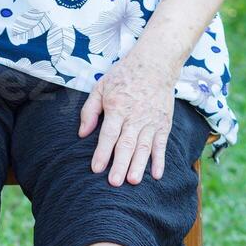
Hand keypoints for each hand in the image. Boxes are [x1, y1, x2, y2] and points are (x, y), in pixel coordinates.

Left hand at [79, 51, 178, 185]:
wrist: (156, 63)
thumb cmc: (124, 76)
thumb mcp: (101, 86)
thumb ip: (90, 110)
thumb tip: (82, 134)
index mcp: (117, 107)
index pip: (109, 134)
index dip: (102, 152)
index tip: (97, 168)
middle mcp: (135, 116)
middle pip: (126, 144)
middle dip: (120, 164)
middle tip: (114, 183)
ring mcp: (151, 121)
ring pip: (144, 147)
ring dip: (139, 165)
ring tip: (133, 182)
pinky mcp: (164, 124)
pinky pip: (162, 145)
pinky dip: (160, 160)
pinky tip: (157, 175)